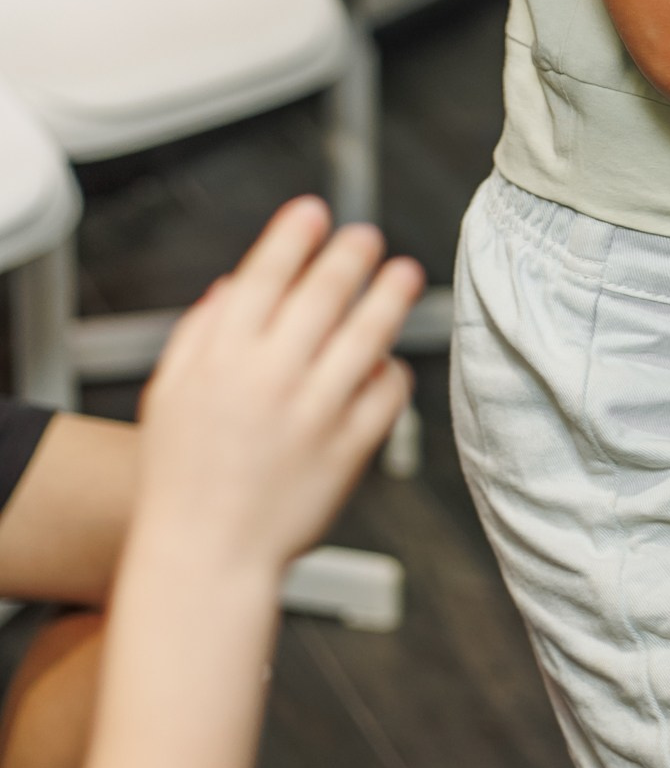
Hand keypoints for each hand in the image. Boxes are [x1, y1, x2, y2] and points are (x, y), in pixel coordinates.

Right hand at [136, 198, 424, 582]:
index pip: (264, 274)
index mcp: (220, 357)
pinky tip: (388, 360)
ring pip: (367, 334)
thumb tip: (230, 286)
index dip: (294, 234)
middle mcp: (269, 377)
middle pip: (324, 293)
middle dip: (350, 254)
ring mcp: (313, 412)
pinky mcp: (348, 448)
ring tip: (403, 273)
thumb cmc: (181, 477)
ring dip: (390, 296)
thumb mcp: (168, 396)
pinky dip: (391, 371)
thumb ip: (198, 335)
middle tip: (366, 237)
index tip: (315, 210)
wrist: (206, 557)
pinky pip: (385, 394)